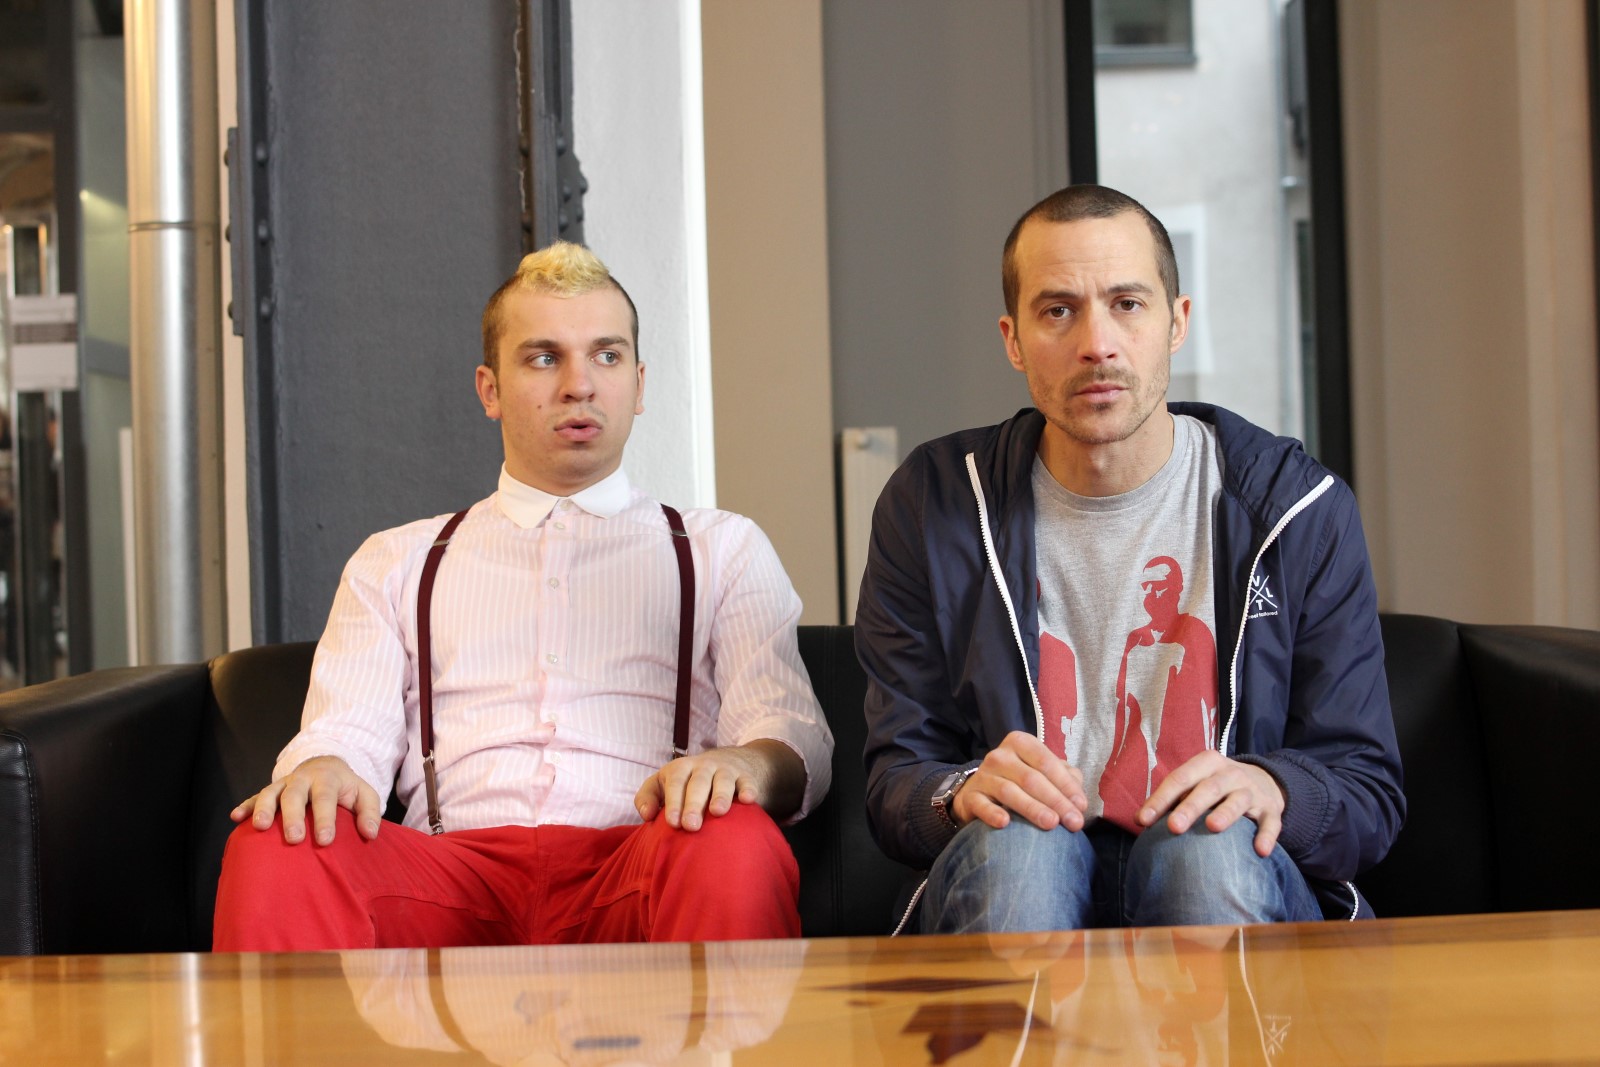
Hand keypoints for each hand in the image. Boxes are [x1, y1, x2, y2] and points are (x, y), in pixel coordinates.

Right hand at [231, 755, 382, 846]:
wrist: (324, 767)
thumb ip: (370, 812)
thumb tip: (370, 833)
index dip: (325, 819)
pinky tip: (236, 818)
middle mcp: (303, 779)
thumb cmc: (345, 789)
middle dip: (293, 816)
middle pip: (295, 795)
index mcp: (328, 779)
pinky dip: (245, 806)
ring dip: (263, 808)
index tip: (325, 840)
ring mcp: (283, 784)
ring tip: (259, 827)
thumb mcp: (364, 794)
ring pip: (271, 793)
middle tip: (294, 839)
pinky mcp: (270, 791)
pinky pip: (254, 797)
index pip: (325, 798)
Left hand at [635, 739, 802, 830]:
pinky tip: (748, 800)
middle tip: (691, 826)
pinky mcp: (745, 776)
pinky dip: (748, 789)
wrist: (729, 761)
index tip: (672, 823)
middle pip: (698, 782)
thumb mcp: (664, 782)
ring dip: (720, 795)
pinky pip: (747, 781)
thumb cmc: (688, 781)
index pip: (675, 782)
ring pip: (722, 780)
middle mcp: (703, 767)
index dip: (673, 802)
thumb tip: (646, 815)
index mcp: (680, 768)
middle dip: (694, 803)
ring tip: (718, 812)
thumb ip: (648, 796)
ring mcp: (725, 770)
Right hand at [951, 731, 1086, 832]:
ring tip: (1051, 823)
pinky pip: (981, 805)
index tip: (1081, 806)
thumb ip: (1065, 778)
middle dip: (1056, 801)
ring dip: (1032, 808)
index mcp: (1021, 743)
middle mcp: (1000, 756)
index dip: (1066, 785)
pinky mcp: (970, 797)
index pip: (1046, 762)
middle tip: (1074, 822)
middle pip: (1031, 778)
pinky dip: (992, 813)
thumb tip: (1078, 797)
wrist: (980, 793)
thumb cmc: (1020, 782)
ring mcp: (983, 776)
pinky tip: (1005, 823)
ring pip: (1009, 791)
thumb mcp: (1043, 773)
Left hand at [1137, 751, 1284, 856]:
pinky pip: (1271, 822)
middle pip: (1208, 788)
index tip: (1143, 820)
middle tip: (1173, 827)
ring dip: (1226, 814)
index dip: (1161, 799)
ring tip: (1212, 827)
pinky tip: (1260, 851)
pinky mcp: (1272, 809)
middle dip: (1190, 807)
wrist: (1264, 781)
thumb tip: (1140, 820)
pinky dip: (1267, 835)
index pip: (1180, 779)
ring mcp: (1252, 791)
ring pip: (1238, 801)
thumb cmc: (1217, 786)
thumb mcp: (1197, 781)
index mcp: (1207, 764)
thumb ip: (1172, 797)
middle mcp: (1230, 774)